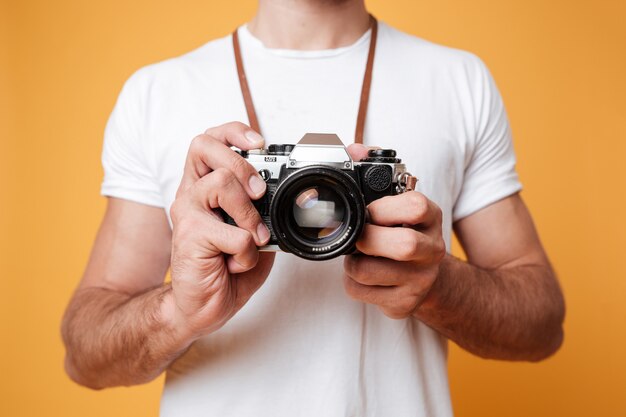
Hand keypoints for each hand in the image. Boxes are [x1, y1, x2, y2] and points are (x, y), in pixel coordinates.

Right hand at [167, 122, 274, 340]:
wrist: (202, 307)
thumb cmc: (225, 269)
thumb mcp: (253, 233)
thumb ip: (264, 212)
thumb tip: (292, 197)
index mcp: (205, 187)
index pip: (209, 141)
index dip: (232, 132)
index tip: (258, 142)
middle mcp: (191, 194)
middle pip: (204, 146)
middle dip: (240, 162)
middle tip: (258, 191)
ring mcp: (187, 213)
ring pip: (221, 184)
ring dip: (249, 214)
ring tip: (253, 238)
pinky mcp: (189, 236)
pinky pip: (233, 233)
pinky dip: (247, 252)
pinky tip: (237, 264)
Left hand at [342, 144, 445, 318]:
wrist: (425, 277)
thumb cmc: (401, 231)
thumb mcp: (396, 201)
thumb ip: (372, 172)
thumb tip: (354, 149)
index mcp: (430, 217)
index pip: (415, 206)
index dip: (384, 208)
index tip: (371, 211)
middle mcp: (432, 249)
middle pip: (403, 246)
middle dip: (369, 240)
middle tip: (359, 237)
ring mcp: (421, 280)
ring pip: (370, 272)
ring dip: (352, 262)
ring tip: (359, 255)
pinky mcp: (404, 304)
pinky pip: (361, 292)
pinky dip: (351, 282)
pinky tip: (364, 274)